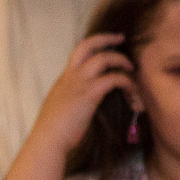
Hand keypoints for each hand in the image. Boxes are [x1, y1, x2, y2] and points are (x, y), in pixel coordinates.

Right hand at [38, 31, 134, 152]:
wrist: (47, 142)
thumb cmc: (54, 132)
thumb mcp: (60, 108)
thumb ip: (71, 99)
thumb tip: (81, 102)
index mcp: (63, 80)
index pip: (79, 53)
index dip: (95, 44)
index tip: (109, 44)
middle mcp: (70, 77)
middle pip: (87, 45)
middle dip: (106, 38)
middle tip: (121, 38)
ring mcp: (79, 83)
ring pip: (104, 58)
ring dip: (121, 60)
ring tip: (131, 69)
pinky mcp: (89, 94)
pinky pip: (114, 78)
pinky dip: (127, 82)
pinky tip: (132, 92)